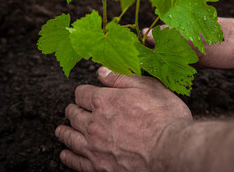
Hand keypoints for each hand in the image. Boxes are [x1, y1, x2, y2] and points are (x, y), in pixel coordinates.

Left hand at [55, 67, 191, 171]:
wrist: (172, 150)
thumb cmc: (164, 116)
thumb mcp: (147, 87)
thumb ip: (121, 78)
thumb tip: (102, 71)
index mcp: (103, 101)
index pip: (82, 93)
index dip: (83, 92)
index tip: (85, 94)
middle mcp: (94, 124)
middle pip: (74, 115)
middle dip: (72, 110)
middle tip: (72, 110)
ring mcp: (95, 147)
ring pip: (70, 137)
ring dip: (64, 131)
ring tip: (61, 130)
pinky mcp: (99, 167)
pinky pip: (76, 162)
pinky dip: (68, 157)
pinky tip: (65, 154)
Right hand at [144, 11, 233, 74]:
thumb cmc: (231, 41)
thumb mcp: (198, 43)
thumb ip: (172, 42)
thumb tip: (145, 38)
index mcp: (183, 26)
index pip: (155, 33)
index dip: (142, 42)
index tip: (131, 55)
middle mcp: (187, 35)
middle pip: (162, 46)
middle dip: (151, 56)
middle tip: (138, 70)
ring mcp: (196, 48)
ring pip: (174, 57)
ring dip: (164, 65)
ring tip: (150, 76)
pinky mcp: (206, 60)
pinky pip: (187, 66)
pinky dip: (178, 72)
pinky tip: (170, 80)